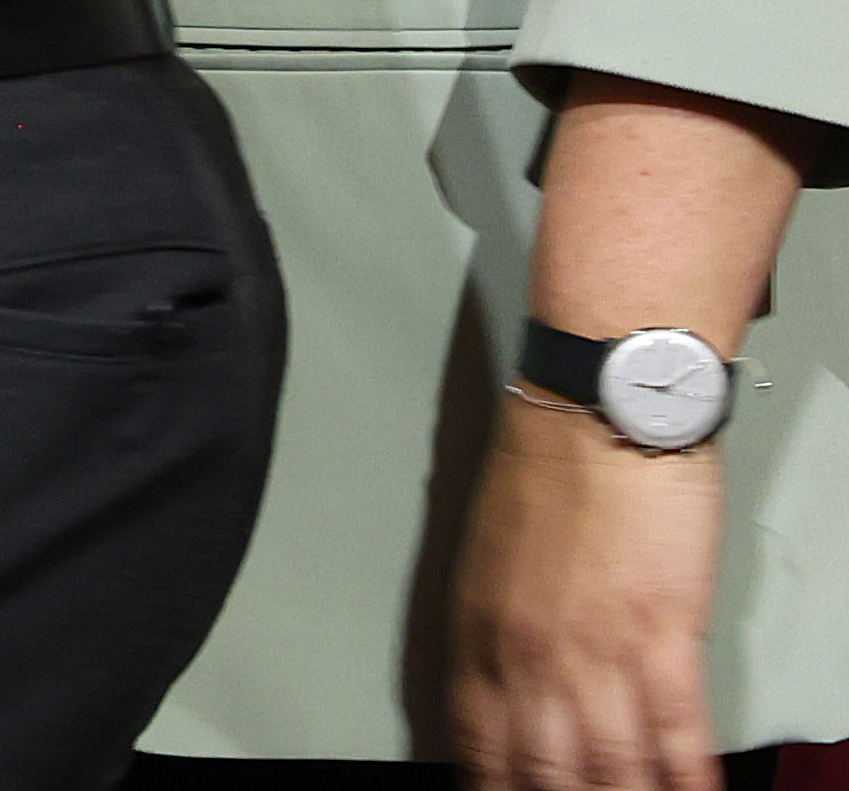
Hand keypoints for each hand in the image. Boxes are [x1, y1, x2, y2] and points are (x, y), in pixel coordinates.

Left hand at [450, 397, 726, 789]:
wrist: (594, 413)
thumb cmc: (548, 474)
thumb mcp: (490, 562)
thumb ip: (500, 635)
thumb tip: (517, 698)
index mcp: (480, 634)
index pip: (479, 744)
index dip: (495, 790)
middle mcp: (528, 654)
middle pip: (543, 771)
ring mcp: (595, 651)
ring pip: (610, 768)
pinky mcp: (661, 636)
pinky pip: (675, 733)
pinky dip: (686, 778)